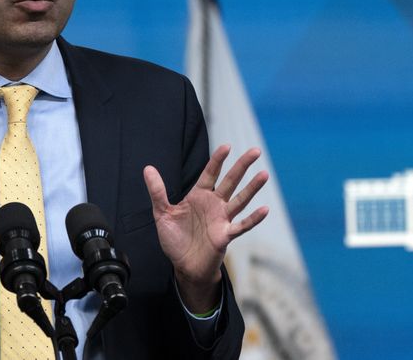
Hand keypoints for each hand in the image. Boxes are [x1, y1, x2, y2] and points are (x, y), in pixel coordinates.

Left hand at [143, 145, 267, 311]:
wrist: (183, 265)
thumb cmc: (175, 239)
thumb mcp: (162, 213)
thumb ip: (157, 191)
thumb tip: (147, 168)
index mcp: (199, 196)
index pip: (210, 173)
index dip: (218, 160)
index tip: (227, 146)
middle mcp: (213, 205)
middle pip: (230, 181)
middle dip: (242, 166)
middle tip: (255, 151)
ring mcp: (222, 219)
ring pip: (240, 200)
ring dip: (252, 188)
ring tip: (264, 174)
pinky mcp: (225, 235)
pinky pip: (242, 225)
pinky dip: (253, 219)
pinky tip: (264, 209)